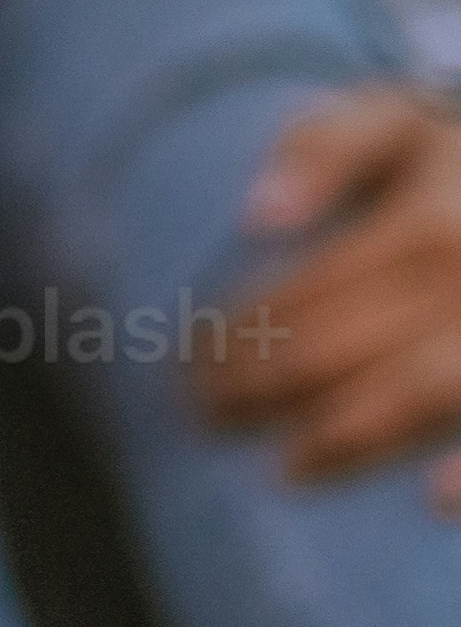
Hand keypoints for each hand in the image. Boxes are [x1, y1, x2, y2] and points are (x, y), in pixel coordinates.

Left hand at [199, 83, 460, 497]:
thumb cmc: (447, 161)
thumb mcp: (389, 124)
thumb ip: (324, 148)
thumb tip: (259, 218)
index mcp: (430, 212)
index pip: (314, 288)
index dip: (244, 330)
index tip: (191, 360)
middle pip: (353, 344)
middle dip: (270, 386)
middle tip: (209, 416)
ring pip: (422, 392)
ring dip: (349, 435)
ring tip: (289, 468)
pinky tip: (433, 502)